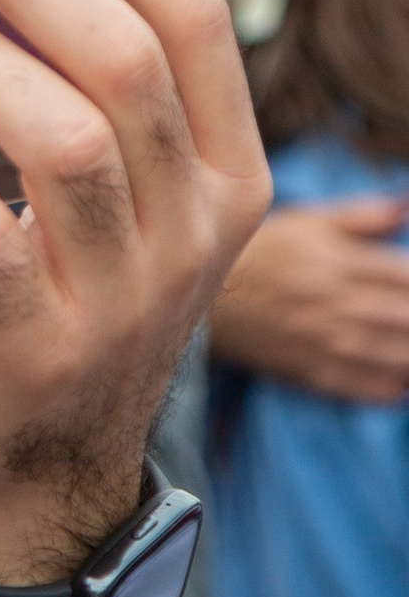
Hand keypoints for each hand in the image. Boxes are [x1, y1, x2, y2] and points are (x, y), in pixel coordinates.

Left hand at [0, 0, 268, 588]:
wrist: (35, 477)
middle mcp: (197, 229)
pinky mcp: (47, 353)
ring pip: (64, 137)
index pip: (194, 21)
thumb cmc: (55, 299)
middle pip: (125, 58)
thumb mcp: (108, 198)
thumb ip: (92, 90)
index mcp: (225, 173)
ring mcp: (130, 295)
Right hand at [212, 197, 408, 402]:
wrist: (207, 297)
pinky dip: (387, 389)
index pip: (405, 275)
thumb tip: (405, 207)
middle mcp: (334, 303)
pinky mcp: (307, 371)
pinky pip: (359, 387)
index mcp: (337, 261)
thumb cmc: (260, 252)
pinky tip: (402, 385)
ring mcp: (322, 341)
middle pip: (404, 317)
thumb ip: (362, 216)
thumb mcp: (307, 221)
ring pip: (391, 356)